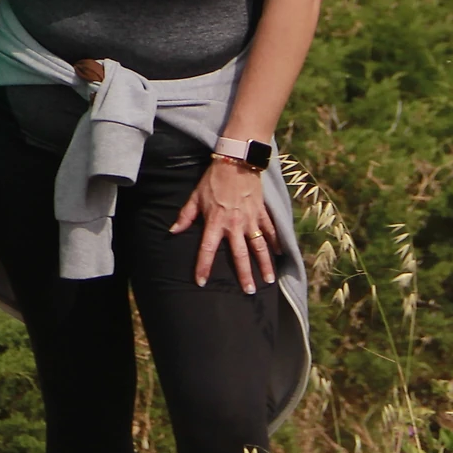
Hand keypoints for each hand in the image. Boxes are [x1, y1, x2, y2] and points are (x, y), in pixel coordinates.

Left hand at [171, 158, 274, 293]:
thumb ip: (185, 216)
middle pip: (240, 255)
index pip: (207, 249)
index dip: (203, 266)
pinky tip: (279, 254)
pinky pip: (270, 230)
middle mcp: (235, 224)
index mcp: (216, 222)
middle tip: (248, 292)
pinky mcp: (261, 212)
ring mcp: (250, 219)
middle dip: (245, 275)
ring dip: (264, 264)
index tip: (202, 282)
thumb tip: (172, 231)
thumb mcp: (196, 196)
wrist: (236, 161)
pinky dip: (275, 242)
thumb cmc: (213, 179)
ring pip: (259, 246)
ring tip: (269, 280)